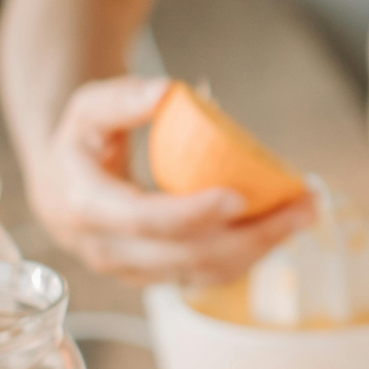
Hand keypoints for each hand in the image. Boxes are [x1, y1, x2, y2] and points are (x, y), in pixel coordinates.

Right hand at [33, 76, 313, 283]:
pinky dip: (249, 255)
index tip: (239, 197)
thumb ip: (122, 98)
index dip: (190, 213)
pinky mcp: (156, 277)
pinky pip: (207, 276)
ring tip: (305, 214)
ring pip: (202, 274)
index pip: (140, 219)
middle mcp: (105, 250)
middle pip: (184, 256)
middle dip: (250, 236)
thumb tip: (167, 92)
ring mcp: (132, 271)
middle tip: (303, 206)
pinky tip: (283, 227)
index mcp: (83, 206)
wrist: (62, 179)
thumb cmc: (82, 137)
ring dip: (260, 249)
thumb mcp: (89, 106)